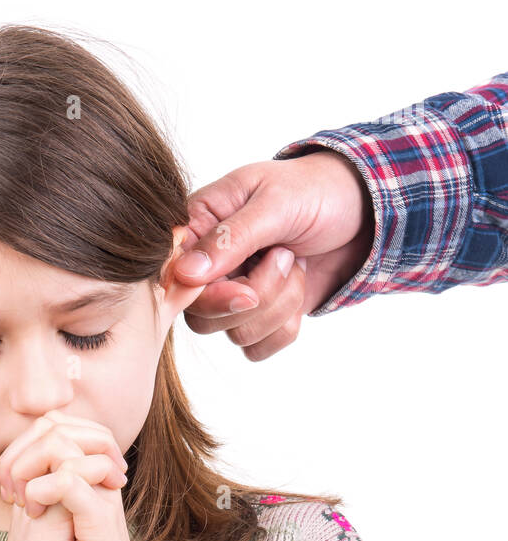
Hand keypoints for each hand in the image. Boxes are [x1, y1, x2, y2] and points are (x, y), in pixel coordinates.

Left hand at [0, 410, 142, 540]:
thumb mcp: (58, 530)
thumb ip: (47, 498)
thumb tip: (20, 481)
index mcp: (90, 480)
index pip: (58, 425)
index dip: (23, 444)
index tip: (8, 484)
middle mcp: (99, 481)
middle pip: (59, 424)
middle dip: (21, 449)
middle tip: (9, 489)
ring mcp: (101, 496)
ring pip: (63, 443)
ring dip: (27, 466)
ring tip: (19, 500)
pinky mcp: (99, 520)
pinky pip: (68, 479)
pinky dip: (39, 490)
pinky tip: (31, 514)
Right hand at [173, 150, 375, 359]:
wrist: (361, 211)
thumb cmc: (315, 191)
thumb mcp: (275, 203)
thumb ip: (231, 238)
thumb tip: (186, 273)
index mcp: (199, 226)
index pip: (178, 279)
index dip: (208, 295)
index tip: (245, 290)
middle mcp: (208, 267)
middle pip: (203, 318)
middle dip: (257, 296)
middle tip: (285, 256)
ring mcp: (232, 296)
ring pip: (237, 334)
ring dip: (280, 303)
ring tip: (295, 262)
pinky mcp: (259, 319)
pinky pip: (258, 348)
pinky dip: (286, 326)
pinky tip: (298, 287)